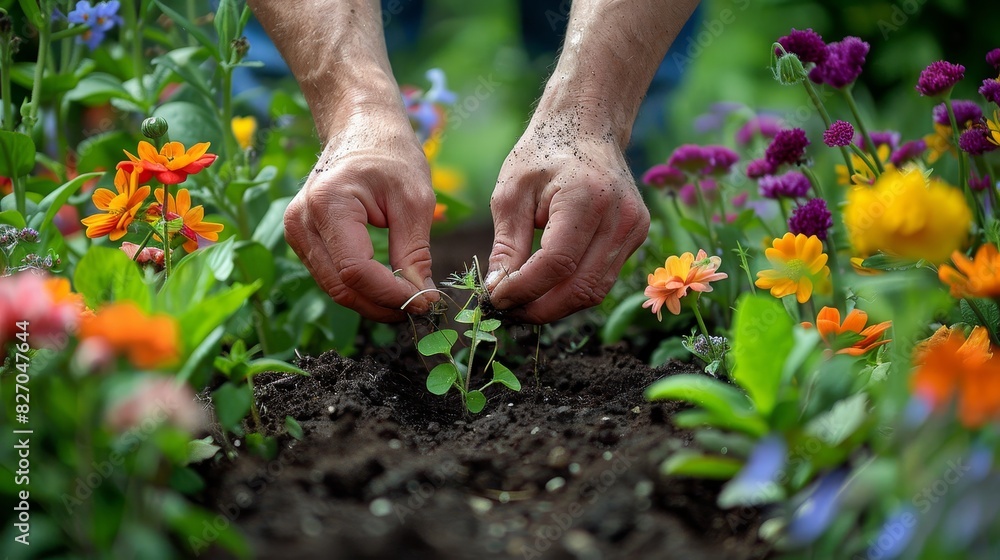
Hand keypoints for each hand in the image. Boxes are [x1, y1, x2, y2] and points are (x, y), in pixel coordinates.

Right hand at [284, 109, 438, 321]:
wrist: (361, 128)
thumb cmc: (391, 155)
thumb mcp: (414, 201)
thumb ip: (414, 253)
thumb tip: (421, 299)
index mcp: (328, 203)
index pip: (355, 270)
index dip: (390, 295)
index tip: (425, 303)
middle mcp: (301, 221)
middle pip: (340, 286)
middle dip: (382, 305)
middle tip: (421, 310)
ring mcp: (296, 231)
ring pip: (334, 287)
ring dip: (372, 302)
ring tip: (409, 302)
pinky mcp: (302, 238)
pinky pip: (331, 276)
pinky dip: (360, 288)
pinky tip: (388, 289)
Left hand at [485, 110, 649, 322]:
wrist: (585, 128)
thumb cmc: (542, 155)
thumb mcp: (511, 193)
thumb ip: (507, 245)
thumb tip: (498, 292)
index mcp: (586, 198)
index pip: (557, 264)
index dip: (524, 289)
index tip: (495, 299)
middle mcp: (620, 217)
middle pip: (581, 287)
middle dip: (540, 308)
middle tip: (507, 311)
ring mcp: (635, 228)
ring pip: (594, 291)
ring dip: (555, 306)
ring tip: (522, 304)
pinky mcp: (637, 236)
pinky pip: (602, 278)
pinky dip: (571, 291)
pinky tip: (545, 287)